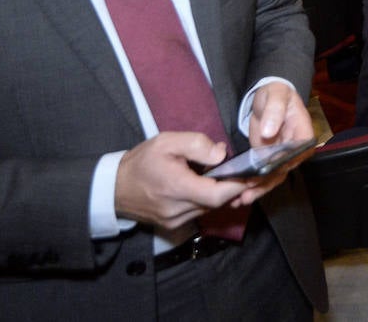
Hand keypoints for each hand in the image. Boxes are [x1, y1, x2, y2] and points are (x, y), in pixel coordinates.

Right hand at [114, 132, 247, 230]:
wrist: (115, 187)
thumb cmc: (142, 161)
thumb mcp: (167, 141)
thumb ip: (197, 144)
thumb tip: (221, 154)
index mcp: (177, 188)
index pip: (217, 195)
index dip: (238, 185)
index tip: (251, 173)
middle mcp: (178, 210)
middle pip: (217, 203)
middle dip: (232, 188)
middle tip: (243, 171)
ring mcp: (175, 221)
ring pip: (210, 209)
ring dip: (220, 194)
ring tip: (226, 176)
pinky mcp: (173, 225)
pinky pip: (199, 213)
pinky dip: (207, 200)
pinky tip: (207, 186)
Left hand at [231, 82, 316, 206]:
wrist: (268, 98)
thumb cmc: (276, 94)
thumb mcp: (276, 96)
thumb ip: (274, 112)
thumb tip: (269, 131)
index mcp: (303, 135)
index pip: (295, 155)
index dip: (279, 166)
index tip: (262, 173)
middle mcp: (296, 151)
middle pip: (282, 171)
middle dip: (264, 184)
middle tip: (245, 193)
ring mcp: (282, 158)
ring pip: (272, 178)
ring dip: (256, 190)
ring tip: (239, 201)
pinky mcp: (268, 161)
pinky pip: (263, 176)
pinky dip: (252, 186)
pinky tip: (238, 197)